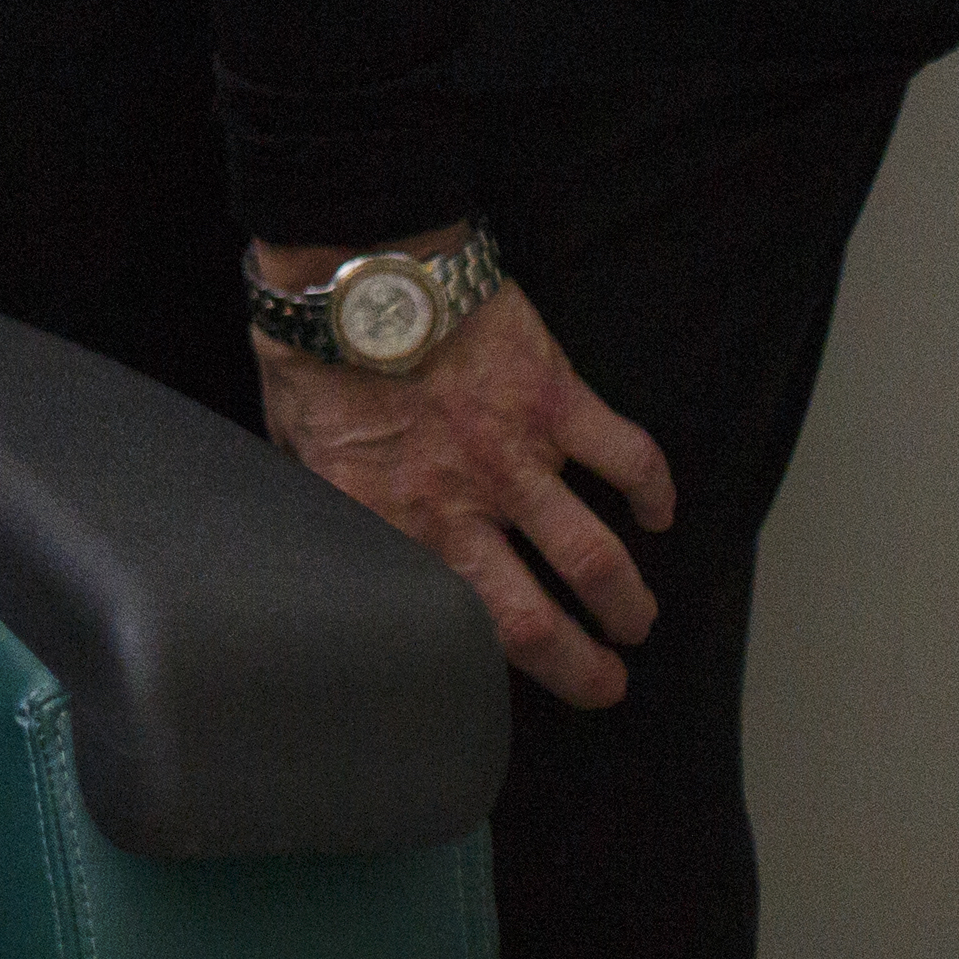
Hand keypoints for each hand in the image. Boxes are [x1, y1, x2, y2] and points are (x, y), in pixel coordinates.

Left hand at [255, 248, 677, 708]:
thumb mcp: (298, 452)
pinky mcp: (556, 400)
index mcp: (390, 524)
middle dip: (583, 667)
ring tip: (638, 619)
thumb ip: (337, 504)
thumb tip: (341, 538)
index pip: (449, 628)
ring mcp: (516, 456)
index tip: (500, 686)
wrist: (352, 272)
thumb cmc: (314, 356)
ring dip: (627, 599)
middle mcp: (458, 506)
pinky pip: (628, 458)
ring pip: (595, 558)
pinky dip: (654, 490)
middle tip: (607, 682)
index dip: (484, 669)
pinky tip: (661, 511)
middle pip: (537, 621)